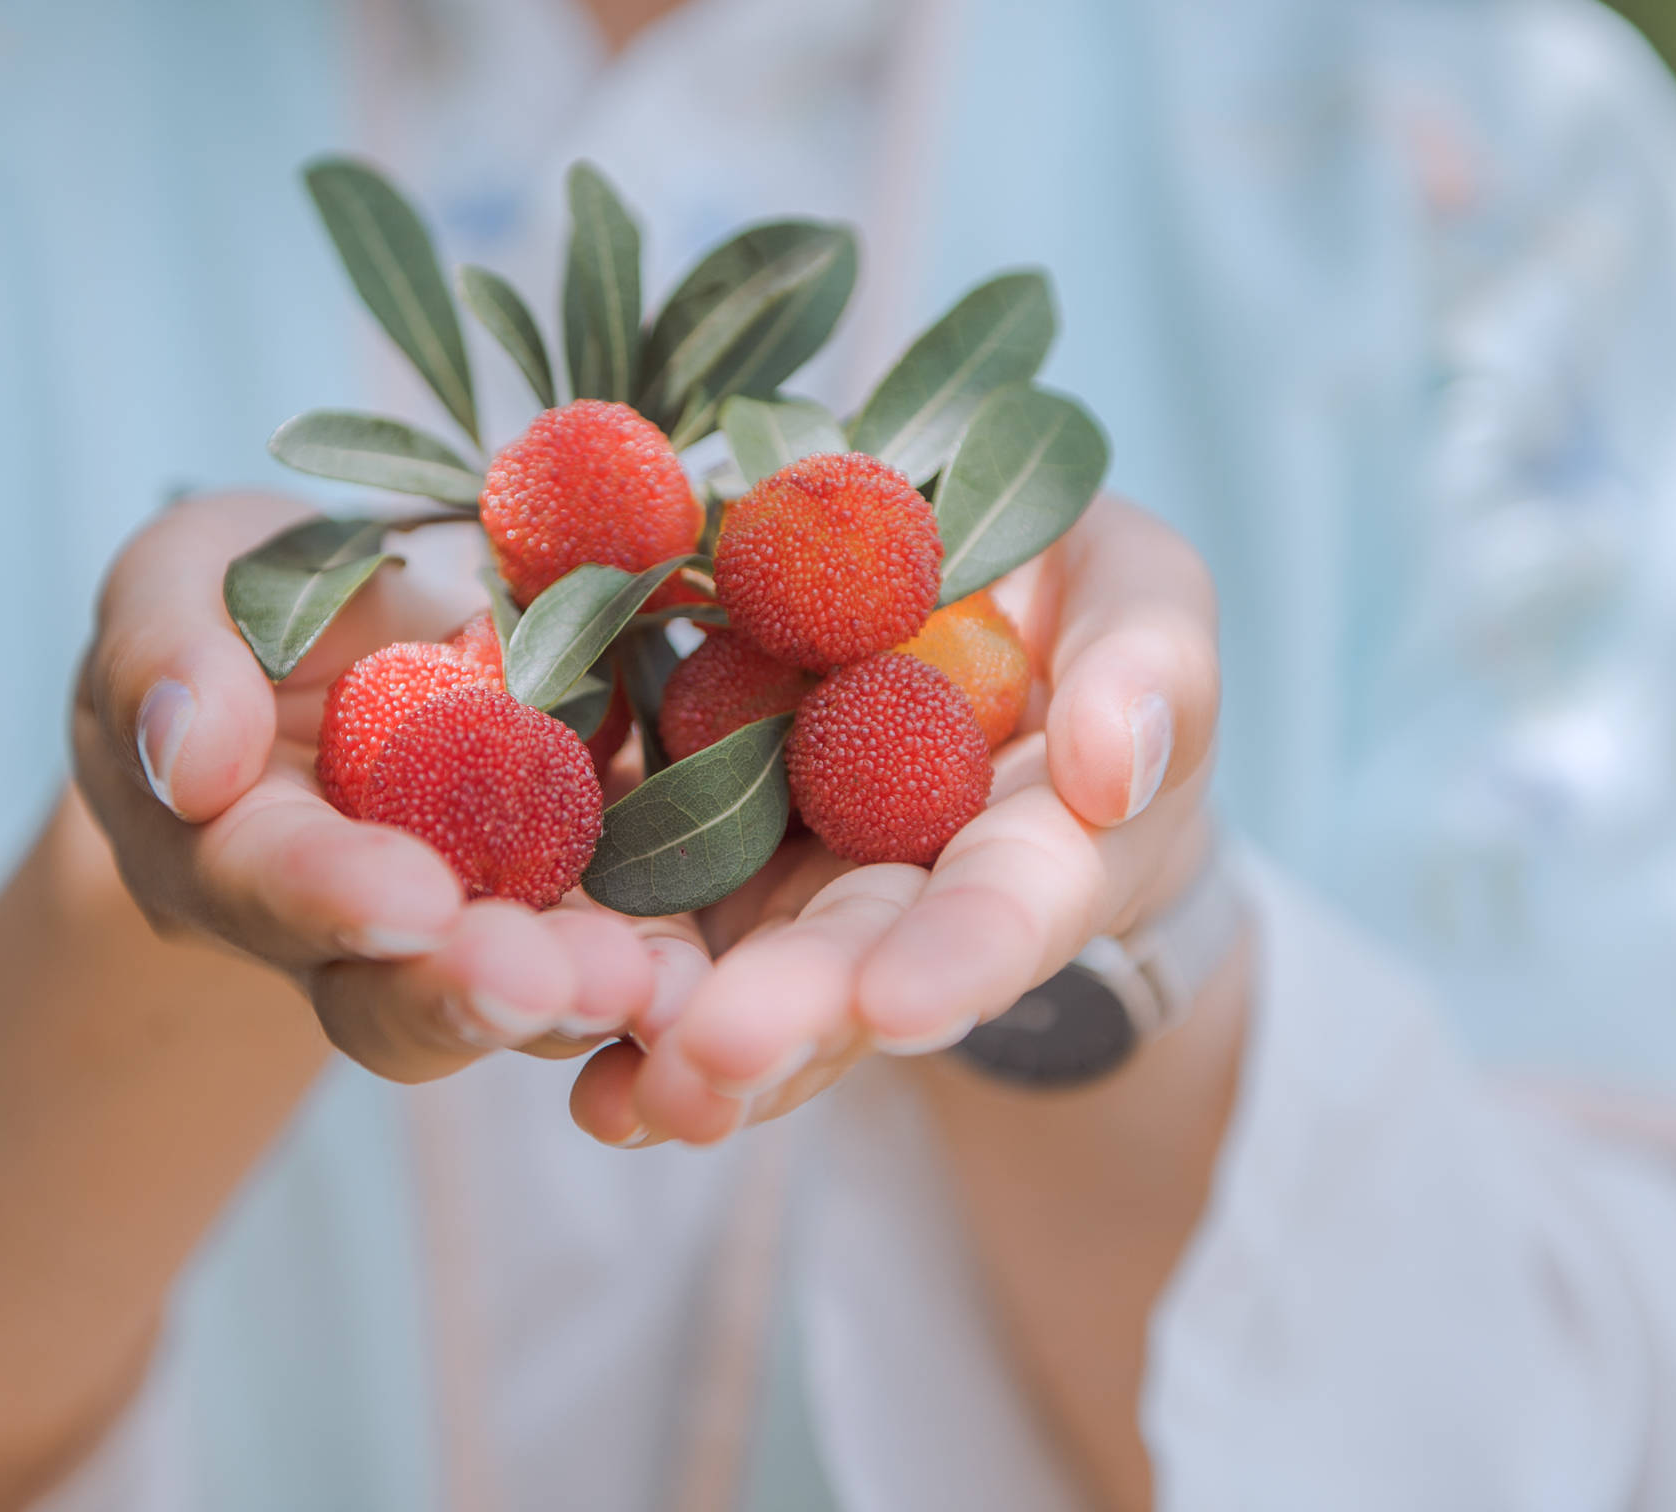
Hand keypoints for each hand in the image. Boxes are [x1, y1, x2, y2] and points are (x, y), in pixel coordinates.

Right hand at [70, 491, 672, 1081]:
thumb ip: (163, 657)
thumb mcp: (178, 585)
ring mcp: (473, 922)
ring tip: (647, 981)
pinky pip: (620, 944)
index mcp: (233, 848)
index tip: (411, 897)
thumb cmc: (233, 607)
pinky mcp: (580, 895)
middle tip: (551, 982)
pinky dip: (662, 962)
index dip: (335, 896)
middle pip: (393, 996)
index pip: (271, 884)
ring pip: (514, 998)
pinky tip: (711, 963)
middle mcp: (350, 927)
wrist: (354, 640)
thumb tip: (189, 754)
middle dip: (472, 991)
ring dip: (581, 995)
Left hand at [565, 496, 1219, 1143]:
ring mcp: (783, 897)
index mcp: (1030, 853)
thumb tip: (1111, 763)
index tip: (901, 1003)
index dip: (956, 959)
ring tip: (609, 1073)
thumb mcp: (1140, 603)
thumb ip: (1147, 672)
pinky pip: (629, 925)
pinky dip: (584, 978)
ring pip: (724, 984)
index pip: (1002, 915)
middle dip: (784, 1020)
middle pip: (842, 976)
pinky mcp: (681, 860)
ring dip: (664, 1033)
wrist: (957, 617)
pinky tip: (528, 1013)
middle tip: (718, 1056)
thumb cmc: (1082, 618)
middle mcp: (897, 907)